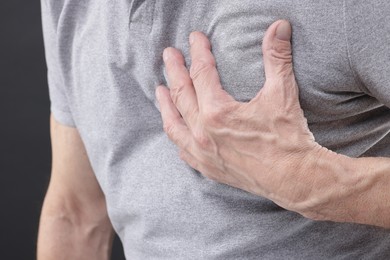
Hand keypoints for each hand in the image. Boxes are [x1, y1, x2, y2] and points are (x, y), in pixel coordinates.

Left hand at [156, 20, 323, 212]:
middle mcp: (203, 133)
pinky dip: (177, 136)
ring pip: (174, 125)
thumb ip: (277, 57)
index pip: (201, 73)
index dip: (198, 52)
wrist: (295, 179)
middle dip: (174, 71)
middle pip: (181, 95)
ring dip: (165, 105)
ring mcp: (203, 153)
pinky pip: (183, 151)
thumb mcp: (282, 93)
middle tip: (169, 55)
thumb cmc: (288, 138)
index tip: (195, 38)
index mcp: (216, 112)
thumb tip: (279, 26)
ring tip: (160, 90)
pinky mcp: (209, 169)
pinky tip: (176, 130)